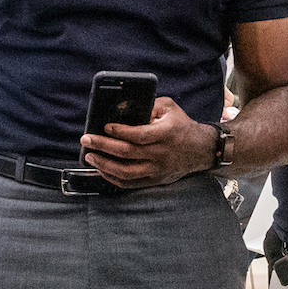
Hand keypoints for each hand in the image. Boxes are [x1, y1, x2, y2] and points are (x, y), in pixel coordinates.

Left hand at [81, 94, 214, 187]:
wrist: (200, 149)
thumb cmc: (181, 125)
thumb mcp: (169, 108)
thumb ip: (149, 105)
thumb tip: (125, 108)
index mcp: (165, 133)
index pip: (138, 135)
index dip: (119, 131)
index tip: (104, 127)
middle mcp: (161, 154)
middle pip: (127, 153)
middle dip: (102, 146)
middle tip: (86, 139)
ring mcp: (157, 170)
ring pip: (126, 172)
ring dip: (104, 164)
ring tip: (90, 156)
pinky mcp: (155, 180)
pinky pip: (130, 183)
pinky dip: (113, 178)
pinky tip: (102, 169)